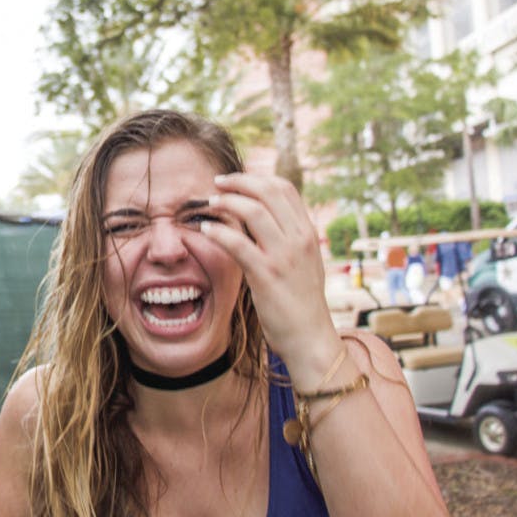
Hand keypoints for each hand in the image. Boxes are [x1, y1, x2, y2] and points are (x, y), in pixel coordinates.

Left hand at [201, 173, 339, 366]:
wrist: (310, 337)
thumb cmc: (301, 302)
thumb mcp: (304, 262)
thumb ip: (288, 239)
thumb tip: (263, 218)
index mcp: (308, 233)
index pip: (284, 189)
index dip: (256, 178)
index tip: (234, 181)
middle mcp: (299, 239)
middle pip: (269, 191)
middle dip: (239, 182)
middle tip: (217, 184)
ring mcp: (284, 256)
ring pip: (253, 211)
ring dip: (226, 202)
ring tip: (209, 204)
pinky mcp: (267, 275)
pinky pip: (238, 243)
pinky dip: (219, 232)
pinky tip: (205, 230)